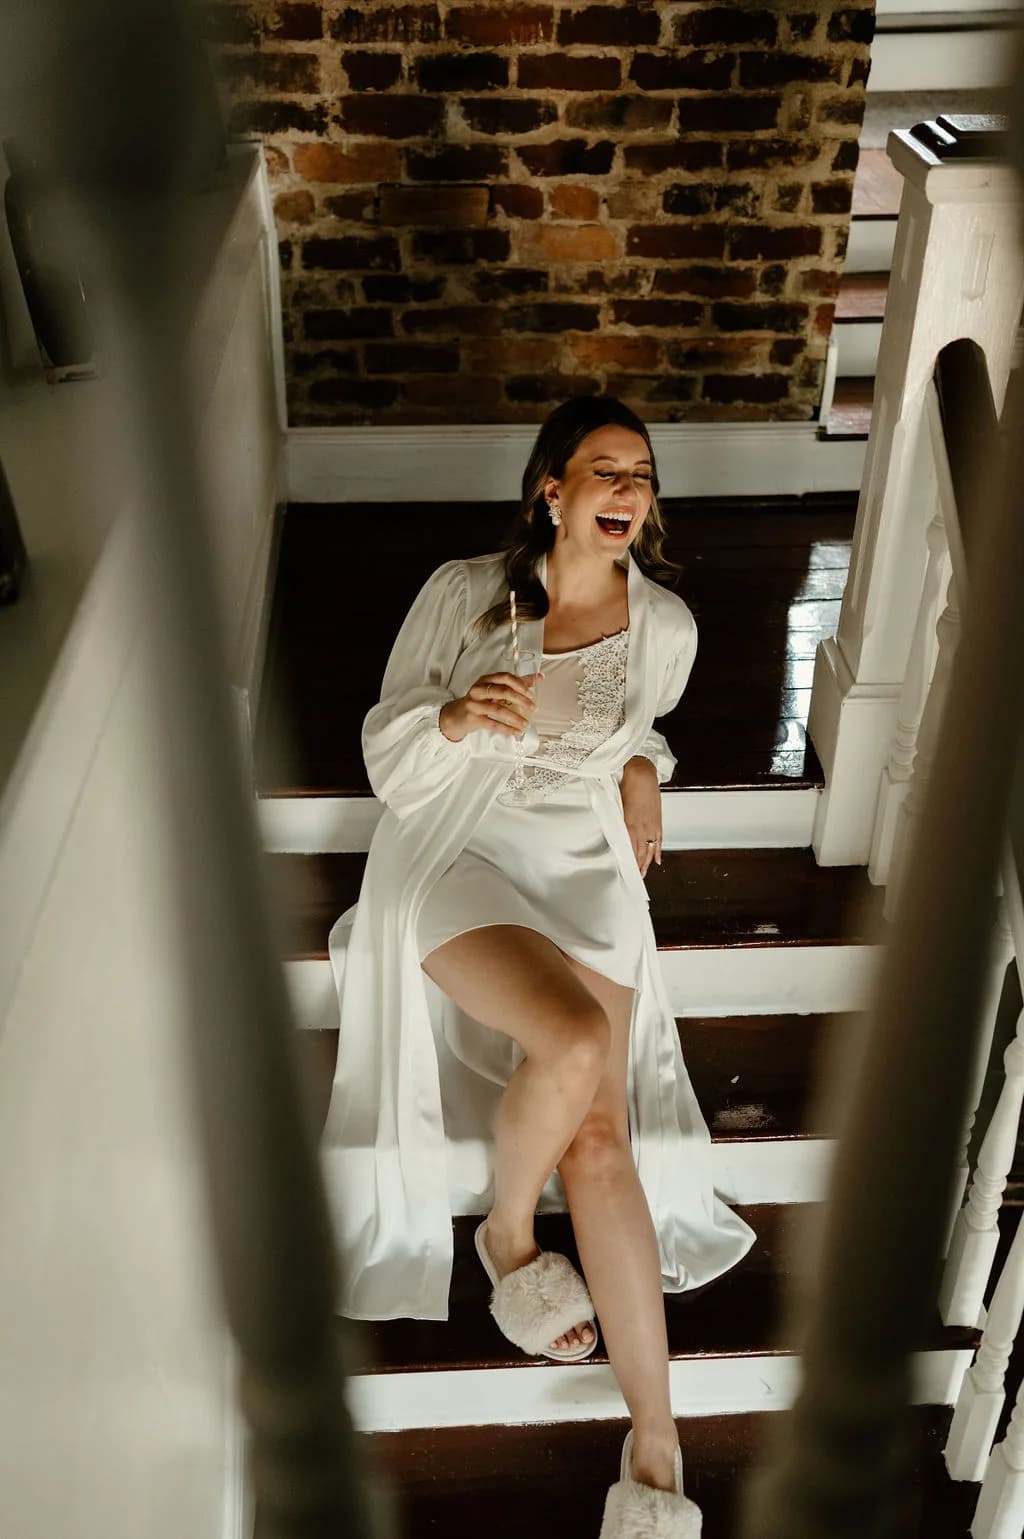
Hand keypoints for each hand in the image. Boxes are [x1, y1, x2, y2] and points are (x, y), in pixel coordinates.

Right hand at [439, 671, 542, 741]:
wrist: (457, 716)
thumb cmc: (480, 701)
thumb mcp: (495, 690)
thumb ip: (517, 683)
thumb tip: (539, 677)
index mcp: (486, 679)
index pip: (505, 677)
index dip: (520, 684)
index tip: (531, 694)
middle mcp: (479, 689)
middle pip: (503, 691)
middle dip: (521, 700)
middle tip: (533, 708)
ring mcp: (474, 704)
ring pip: (498, 709)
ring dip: (515, 717)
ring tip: (526, 724)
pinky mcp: (473, 718)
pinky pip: (492, 724)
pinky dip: (506, 729)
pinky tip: (516, 732)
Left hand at [621, 756, 661, 875]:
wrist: (642, 773)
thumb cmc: (626, 786)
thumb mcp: (617, 805)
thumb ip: (616, 821)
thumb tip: (615, 834)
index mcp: (628, 824)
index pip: (629, 849)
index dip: (628, 862)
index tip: (625, 873)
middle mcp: (641, 827)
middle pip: (640, 852)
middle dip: (638, 867)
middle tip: (635, 879)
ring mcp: (651, 824)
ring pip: (650, 849)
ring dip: (647, 863)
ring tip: (644, 874)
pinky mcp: (657, 820)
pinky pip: (658, 839)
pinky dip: (658, 850)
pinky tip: (657, 860)